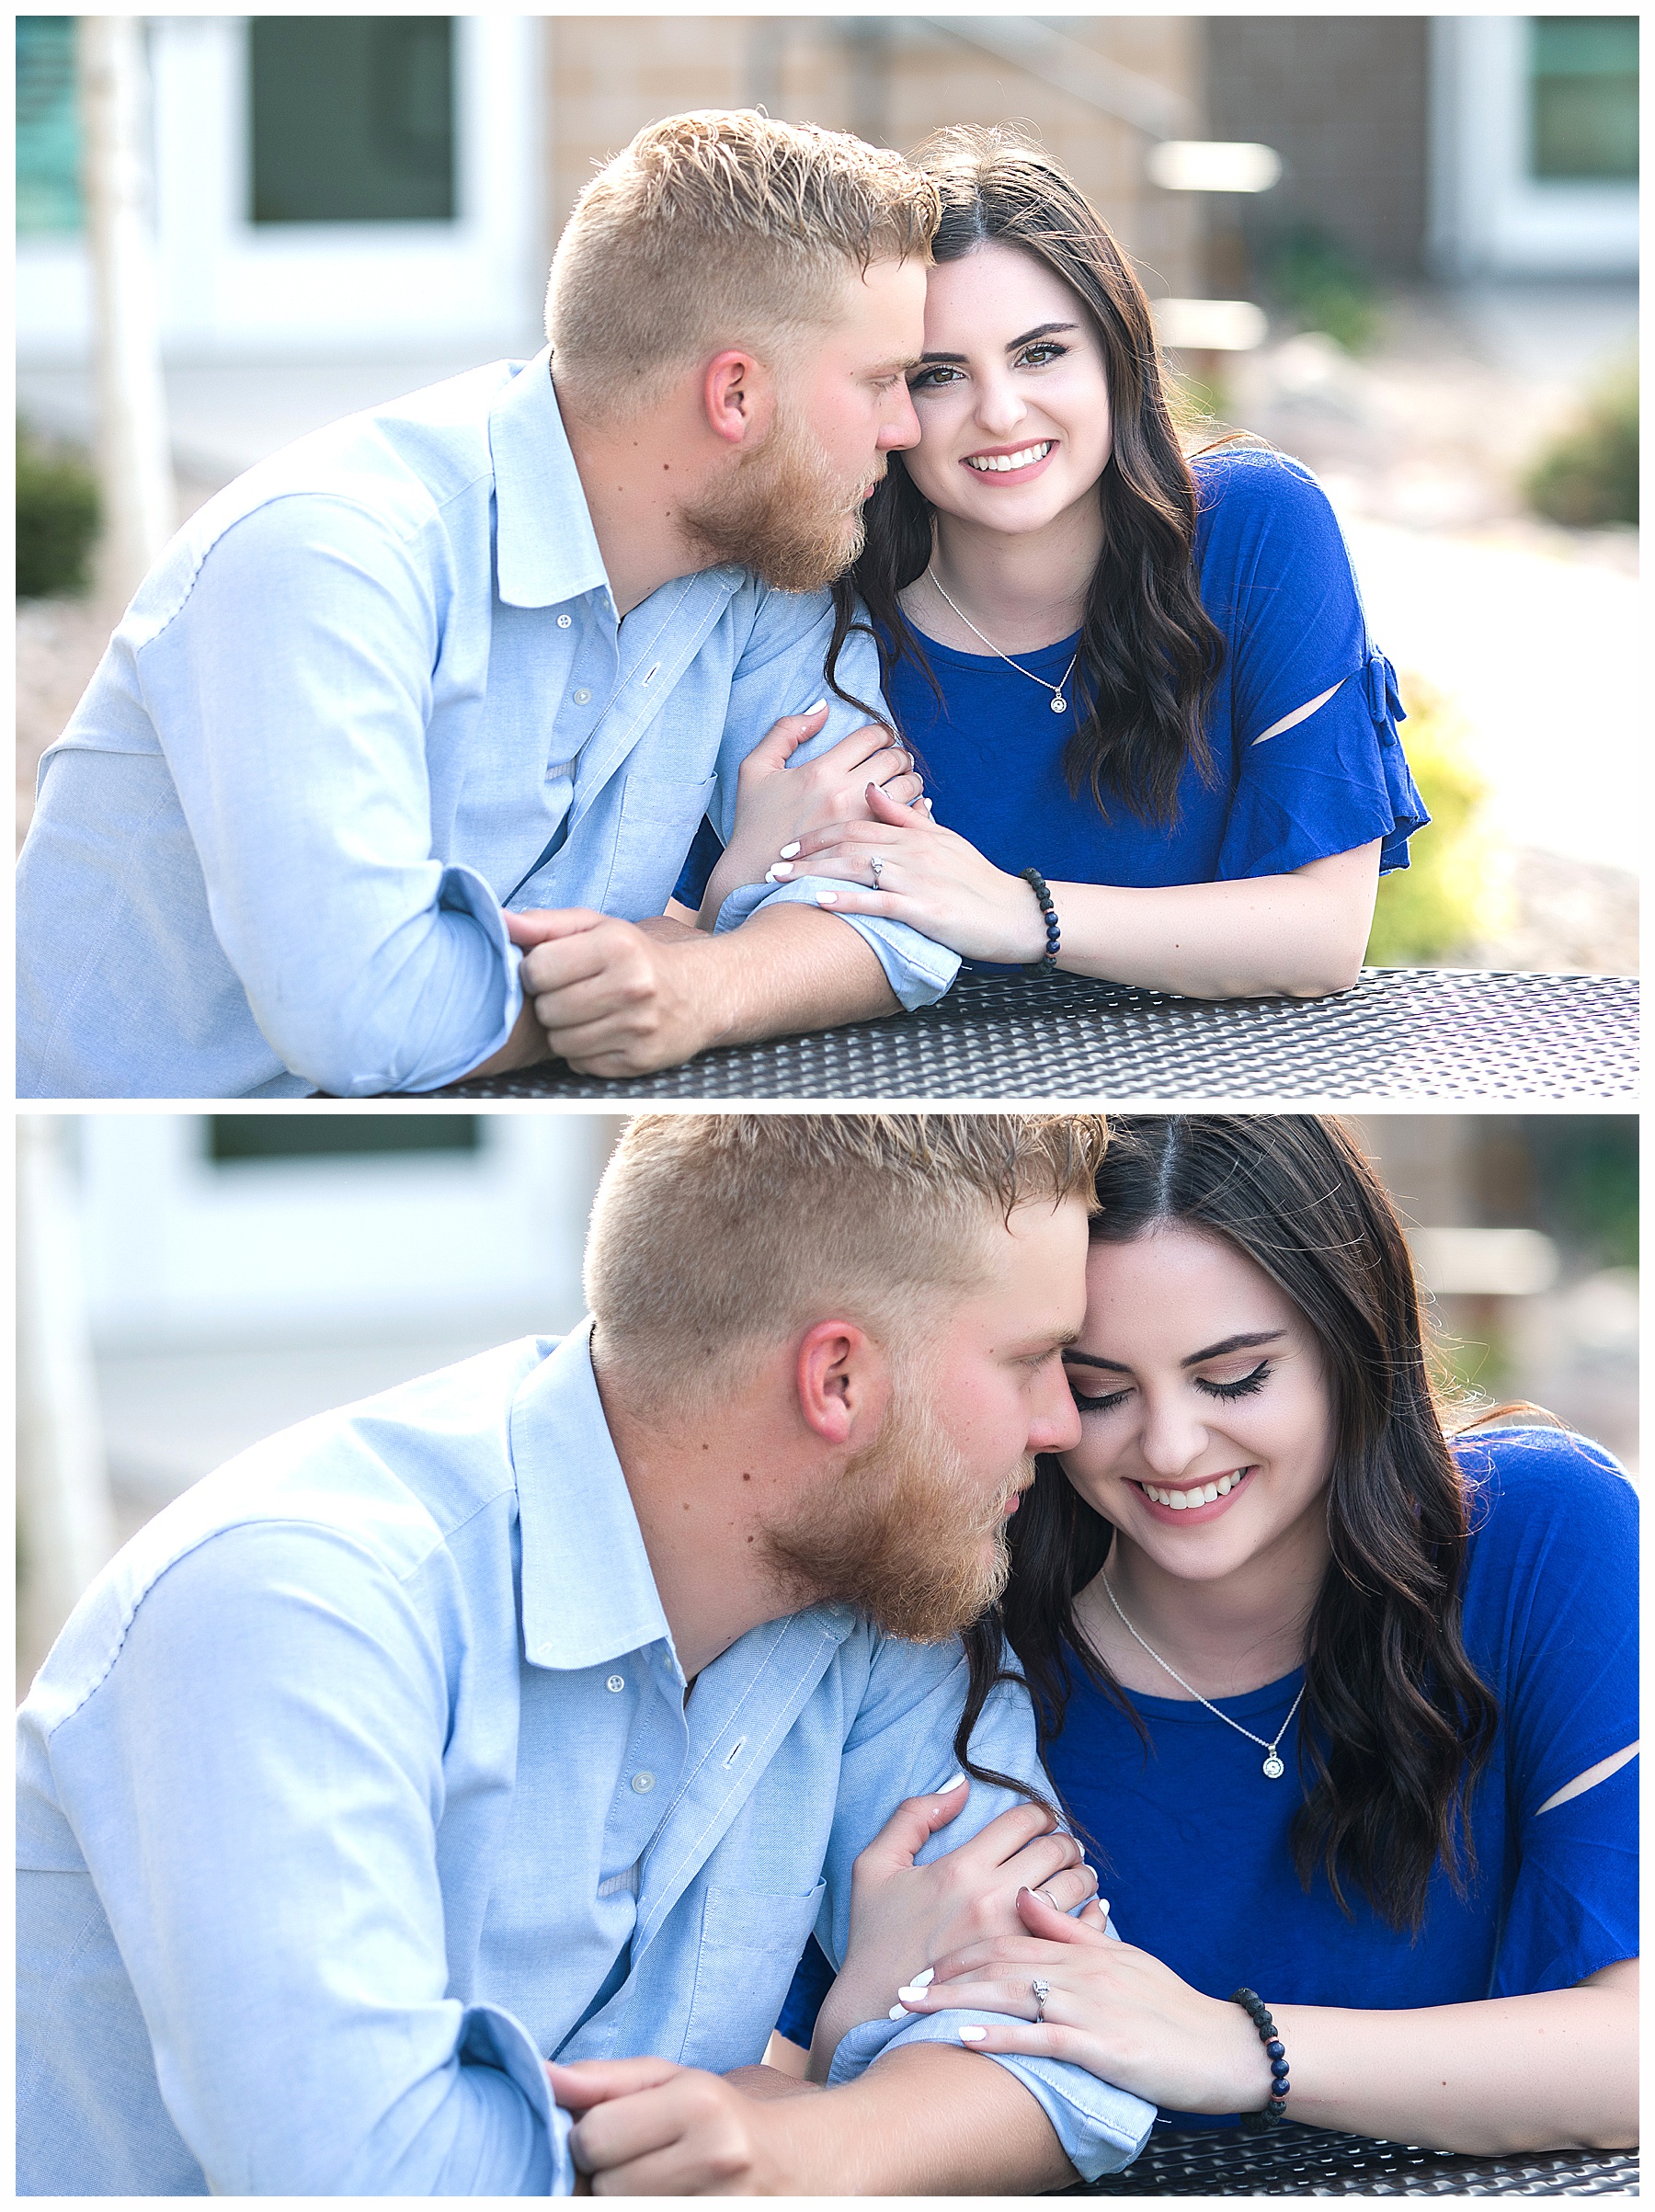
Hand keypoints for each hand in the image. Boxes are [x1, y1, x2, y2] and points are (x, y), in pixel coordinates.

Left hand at [506, 907, 716, 1076]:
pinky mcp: (640, 1061)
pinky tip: (603, 1034)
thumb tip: (500, 922)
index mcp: (616, 946)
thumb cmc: (636, 956)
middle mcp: (631, 987)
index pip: (537, 969)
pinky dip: (584, 1053)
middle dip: (551, 1003)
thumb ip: (545, 924)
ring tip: (586, 1015)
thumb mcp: (596, 927)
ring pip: (560, 1043)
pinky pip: (581, 1065)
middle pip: (547, 1010)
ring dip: (565, 1031)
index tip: (553, 970)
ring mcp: (638, 1028)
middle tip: (572, 994)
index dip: (536, 971)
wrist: (699, 993)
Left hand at [549, 2055, 803, 2194]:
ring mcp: (725, 2206)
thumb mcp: (669, 2081)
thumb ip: (601, 2079)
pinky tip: (663, 2199)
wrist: (798, 2162)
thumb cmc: (718, 2116)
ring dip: (624, 2204)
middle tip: (636, 2165)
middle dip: (606, 2180)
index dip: (589, 2140)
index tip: (611, 2137)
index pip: (593, 2137)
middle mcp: (717, 2156)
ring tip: (652, 2185)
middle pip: (605, 2190)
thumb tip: (540, 2076)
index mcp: (699, 2103)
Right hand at [702, 708, 926, 919]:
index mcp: (821, 771)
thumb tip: (822, 708)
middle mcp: (844, 794)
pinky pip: (908, 819)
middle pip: (895, 758)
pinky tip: (906, 808)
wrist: (755, 877)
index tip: (881, 738)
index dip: (881, 732)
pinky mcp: (871, 847)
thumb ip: (786, 731)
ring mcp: (861, 823)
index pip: (871, 736)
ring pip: (908, 787)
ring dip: (910, 779)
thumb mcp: (755, 768)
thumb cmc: (754, 823)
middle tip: (895, 759)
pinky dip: (914, 809)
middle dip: (899, 754)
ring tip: (902, 782)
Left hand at [788, 786, 1048, 964]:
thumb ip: (905, 817)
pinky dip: (849, 901)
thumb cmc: (977, 882)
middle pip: (849, 842)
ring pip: (858, 868)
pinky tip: (821, 902)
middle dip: (807, 851)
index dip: (819, 832)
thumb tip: (872, 790)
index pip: (858, 824)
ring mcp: (919, 880)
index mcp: (915, 834)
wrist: (1015, 913)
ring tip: (784, 879)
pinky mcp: (926, 910)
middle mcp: (913, 851)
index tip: (789, 844)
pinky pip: (880, 903)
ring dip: (816, 872)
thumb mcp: (943, 841)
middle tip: (773, 861)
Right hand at [810, 1779, 1103, 2076]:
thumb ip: (913, 1816)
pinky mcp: (1029, 1971)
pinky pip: (1078, 1933)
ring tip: (1076, 1874)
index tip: (1040, 1819)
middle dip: (1065, 1840)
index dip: (1038, 1812)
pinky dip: (1093, 1915)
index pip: (1023, 1821)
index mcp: (961, 1868)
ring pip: (1074, 1888)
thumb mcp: (875, 1866)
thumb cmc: (874, 1938)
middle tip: (1064, 1845)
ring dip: (1081, 1874)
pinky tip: (1090, 1909)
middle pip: (1055, 1849)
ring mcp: (1015, 1937)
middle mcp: (993, 1898)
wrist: (877, 2013)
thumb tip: (959, 1786)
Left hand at [892, 1888, 1271, 2115]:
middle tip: (901, 1988)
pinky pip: (1044, 2039)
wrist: (1224, 2046)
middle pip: (1000, 1960)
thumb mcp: (1120, 1958)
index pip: (1009, 1937)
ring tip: (916, 2007)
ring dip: (958, 1998)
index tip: (922, 1962)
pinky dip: (1002, 2037)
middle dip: (946, 1972)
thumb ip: (1070, 1929)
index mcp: (1082, 1949)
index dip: (960, 1947)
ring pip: (1013, 1993)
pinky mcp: (1103, 2046)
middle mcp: (1080, 1970)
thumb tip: (1024, 1894)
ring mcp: (1091, 2007)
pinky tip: (967, 2037)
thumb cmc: (1169, 2007)